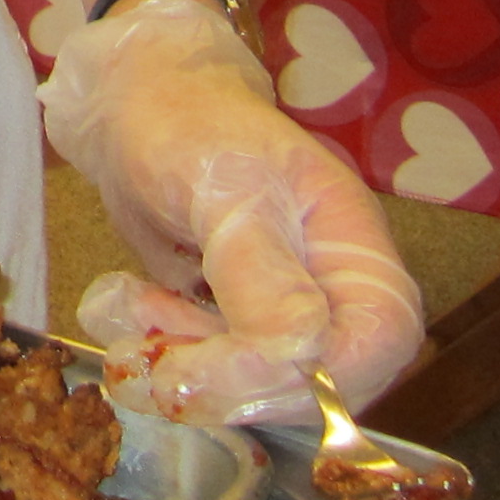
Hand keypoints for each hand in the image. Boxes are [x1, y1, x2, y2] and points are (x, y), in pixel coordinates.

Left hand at [39, 0, 424, 428]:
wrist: (132, 107)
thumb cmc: (190, 123)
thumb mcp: (226, 189)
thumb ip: (263, 275)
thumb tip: (303, 359)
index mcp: (353, 246)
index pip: (375, 343)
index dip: (312, 379)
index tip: (220, 371)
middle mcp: (331, 292)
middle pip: (313, 386)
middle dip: (224, 382)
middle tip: (149, 352)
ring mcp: (280, 315)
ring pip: (252, 392)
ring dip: (178, 369)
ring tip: (127, 306)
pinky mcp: (230, 329)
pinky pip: (207, 377)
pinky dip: (157, 357)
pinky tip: (124, 307)